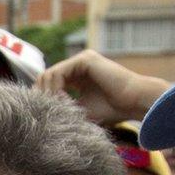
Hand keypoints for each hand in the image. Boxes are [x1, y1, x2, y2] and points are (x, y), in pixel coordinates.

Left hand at [36, 50, 167, 125]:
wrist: (134, 102)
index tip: (44, 115)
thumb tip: (40, 113)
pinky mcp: (84, 59)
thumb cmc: (113, 110)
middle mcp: (79, 65)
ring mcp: (81, 60)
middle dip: (42, 95)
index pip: (51, 83)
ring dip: (47, 94)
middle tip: (44, 112)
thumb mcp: (82, 110)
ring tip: (54, 109)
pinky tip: (59, 101)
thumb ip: (64, 107)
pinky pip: (58, 72)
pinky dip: (54, 88)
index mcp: (78, 76)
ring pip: (49, 74)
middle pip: (47, 77)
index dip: (43, 98)